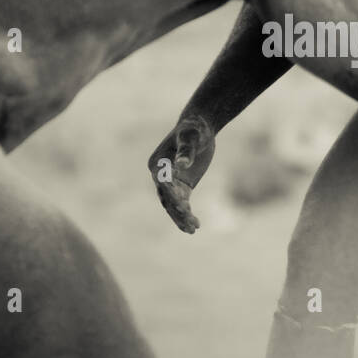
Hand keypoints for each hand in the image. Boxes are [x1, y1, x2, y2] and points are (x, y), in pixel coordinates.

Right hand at [147, 114, 216, 233]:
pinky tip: (195, 226)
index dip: (172, 193)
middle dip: (176, 211)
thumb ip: (186, 150)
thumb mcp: (191, 137)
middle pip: (166, 197)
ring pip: (173, 204)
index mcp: (158, 163)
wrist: (199, 127)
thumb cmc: (193, 129)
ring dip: (181, 218)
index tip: (183, 205)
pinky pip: (182, 203)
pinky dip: (187, 214)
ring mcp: (170, 182)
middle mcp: (160, 175)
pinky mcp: (182, 186)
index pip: (162, 182)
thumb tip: (182, 164)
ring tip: (192, 230)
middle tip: (189, 223)